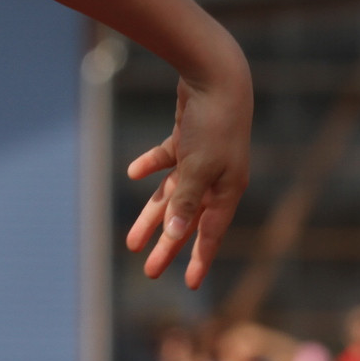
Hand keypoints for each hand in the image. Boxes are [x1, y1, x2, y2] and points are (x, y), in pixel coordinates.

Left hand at [125, 58, 250, 287]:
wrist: (216, 76)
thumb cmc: (213, 125)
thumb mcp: (198, 167)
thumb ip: (185, 201)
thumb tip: (174, 234)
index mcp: (227, 190)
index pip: (210, 233)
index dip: (198, 259)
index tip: (187, 284)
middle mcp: (217, 178)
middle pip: (186, 219)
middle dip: (167, 246)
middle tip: (149, 271)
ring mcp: (202, 158)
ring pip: (172, 194)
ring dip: (151, 215)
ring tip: (131, 241)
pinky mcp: (188, 138)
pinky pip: (167, 159)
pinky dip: (150, 166)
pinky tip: (133, 172)